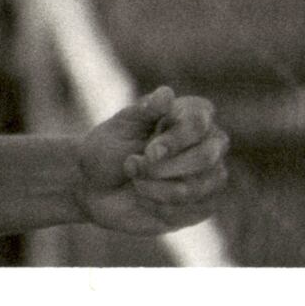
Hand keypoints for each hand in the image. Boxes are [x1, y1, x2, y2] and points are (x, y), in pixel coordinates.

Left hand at [75, 86, 229, 235]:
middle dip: (164, 168)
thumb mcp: (121, 125)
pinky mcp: (203, 205)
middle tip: (133, 166)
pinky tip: (145, 198)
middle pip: (206, 157)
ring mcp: (209, 176)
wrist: (95, 186)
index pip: (199, 124)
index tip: (149, 152)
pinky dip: (160, 206)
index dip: (175, 140)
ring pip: (196, 188)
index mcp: (192, 113)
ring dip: (156, 188)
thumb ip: (146, 110)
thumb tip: (167, 93)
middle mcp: (208, 143)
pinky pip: (191, 211)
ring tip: (135, 180)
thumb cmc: (110, 147)